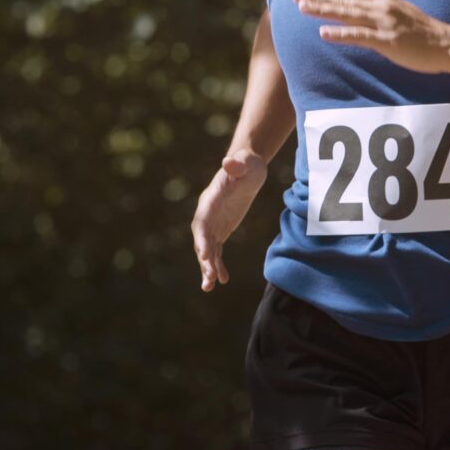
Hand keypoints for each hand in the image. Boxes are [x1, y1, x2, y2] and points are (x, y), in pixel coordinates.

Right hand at [191, 152, 266, 290]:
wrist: (247, 166)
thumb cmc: (247, 163)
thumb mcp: (246, 163)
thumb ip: (236, 164)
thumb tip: (228, 162)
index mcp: (211, 199)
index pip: (203, 221)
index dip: (202, 238)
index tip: (205, 255)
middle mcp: (207, 213)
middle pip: (202, 239)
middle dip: (204, 259)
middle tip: (209, 278)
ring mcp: (213, 222)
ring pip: (207, 249)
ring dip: (207, 268)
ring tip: (209, 287)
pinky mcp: (220, 229)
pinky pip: (217, 250)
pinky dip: (218, 265)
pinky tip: (223, 280)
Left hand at [290, 0, 449, 71]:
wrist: (446, 44)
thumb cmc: (422, 32)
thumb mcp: (399, 11)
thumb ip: (379, 6)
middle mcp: (381, 6)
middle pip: (343, 0)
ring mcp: (384, 23)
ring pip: (347, 14)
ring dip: (323, 10)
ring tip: (302, 8)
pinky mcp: (388, 41)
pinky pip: (359, 36)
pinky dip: (341, 33)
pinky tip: (323, 32)